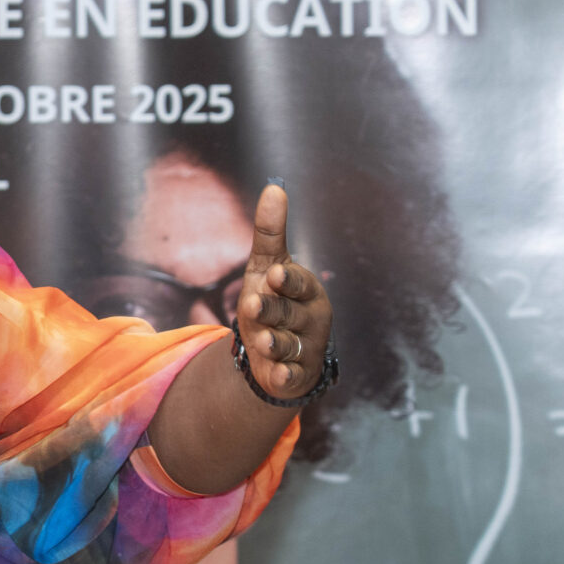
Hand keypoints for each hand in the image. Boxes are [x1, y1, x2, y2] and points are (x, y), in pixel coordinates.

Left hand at [235, 183, 333, 397]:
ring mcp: (303, 348)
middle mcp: (309, 319)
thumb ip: (270, 233)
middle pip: (288, 314)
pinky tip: (278, 375)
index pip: (299, 284)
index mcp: (305, 291)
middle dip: (272, 310)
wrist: (279, 351)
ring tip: (262, 341)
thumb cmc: (274, 300)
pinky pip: (290, 376)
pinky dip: (284, 375)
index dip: (288, 281)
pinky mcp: (294, 375)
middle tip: (254, 306)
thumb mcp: (266, 268)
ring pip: (289, 345)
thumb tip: (273, 187)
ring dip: (275, 343)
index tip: (275, 275)